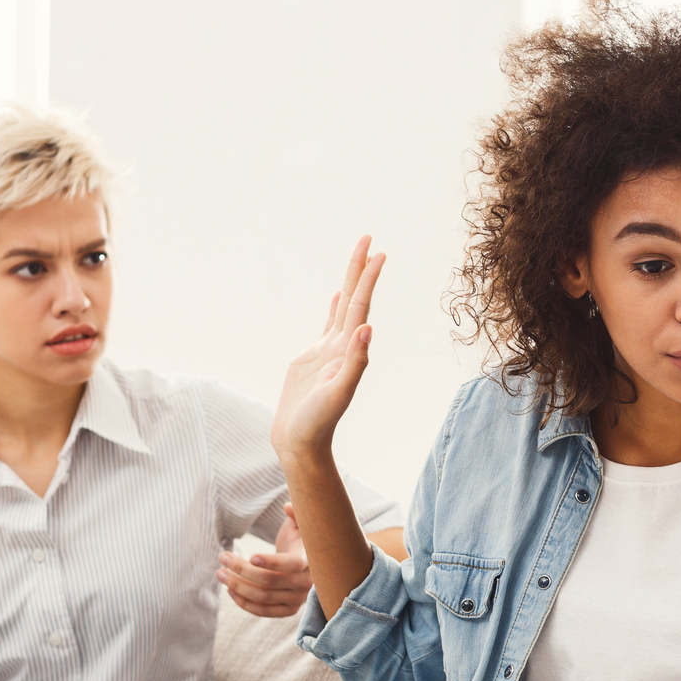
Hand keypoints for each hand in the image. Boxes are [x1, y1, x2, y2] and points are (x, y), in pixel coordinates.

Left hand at [219, 503, 314, 617]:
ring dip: (238, 586)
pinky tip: (230, 590)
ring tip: (220, 573)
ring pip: (263, 597)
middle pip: (270, 581)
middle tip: (222, 558)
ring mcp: (297, 599)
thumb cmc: (300, 538)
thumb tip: (288, 506)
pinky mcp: (288, 610)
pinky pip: (264, 612)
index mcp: (310, 560)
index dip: (271, 562)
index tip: (250, 555)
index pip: (292, 565)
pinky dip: (244, 603)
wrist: (306, 562)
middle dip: (242, 570)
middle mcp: (306, 583)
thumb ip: (297, 513)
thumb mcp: (300, 523)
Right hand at [272, 235, 382, 465]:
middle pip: (353, 299)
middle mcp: (343, 346)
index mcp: (349, 350)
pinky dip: (334, 306)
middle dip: (360, 269)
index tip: (379, 253)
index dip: (369, 280)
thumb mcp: (337, 394)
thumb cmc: (318, 423)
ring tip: (358, 258)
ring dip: (350, 282)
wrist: (301, 443)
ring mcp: (328, 351)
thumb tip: (367, 329)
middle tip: (368, 237)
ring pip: (342, 307)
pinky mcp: (313, 358)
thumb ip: (355, 363)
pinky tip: (338, 295)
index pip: (360, 307)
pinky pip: (327, 324)